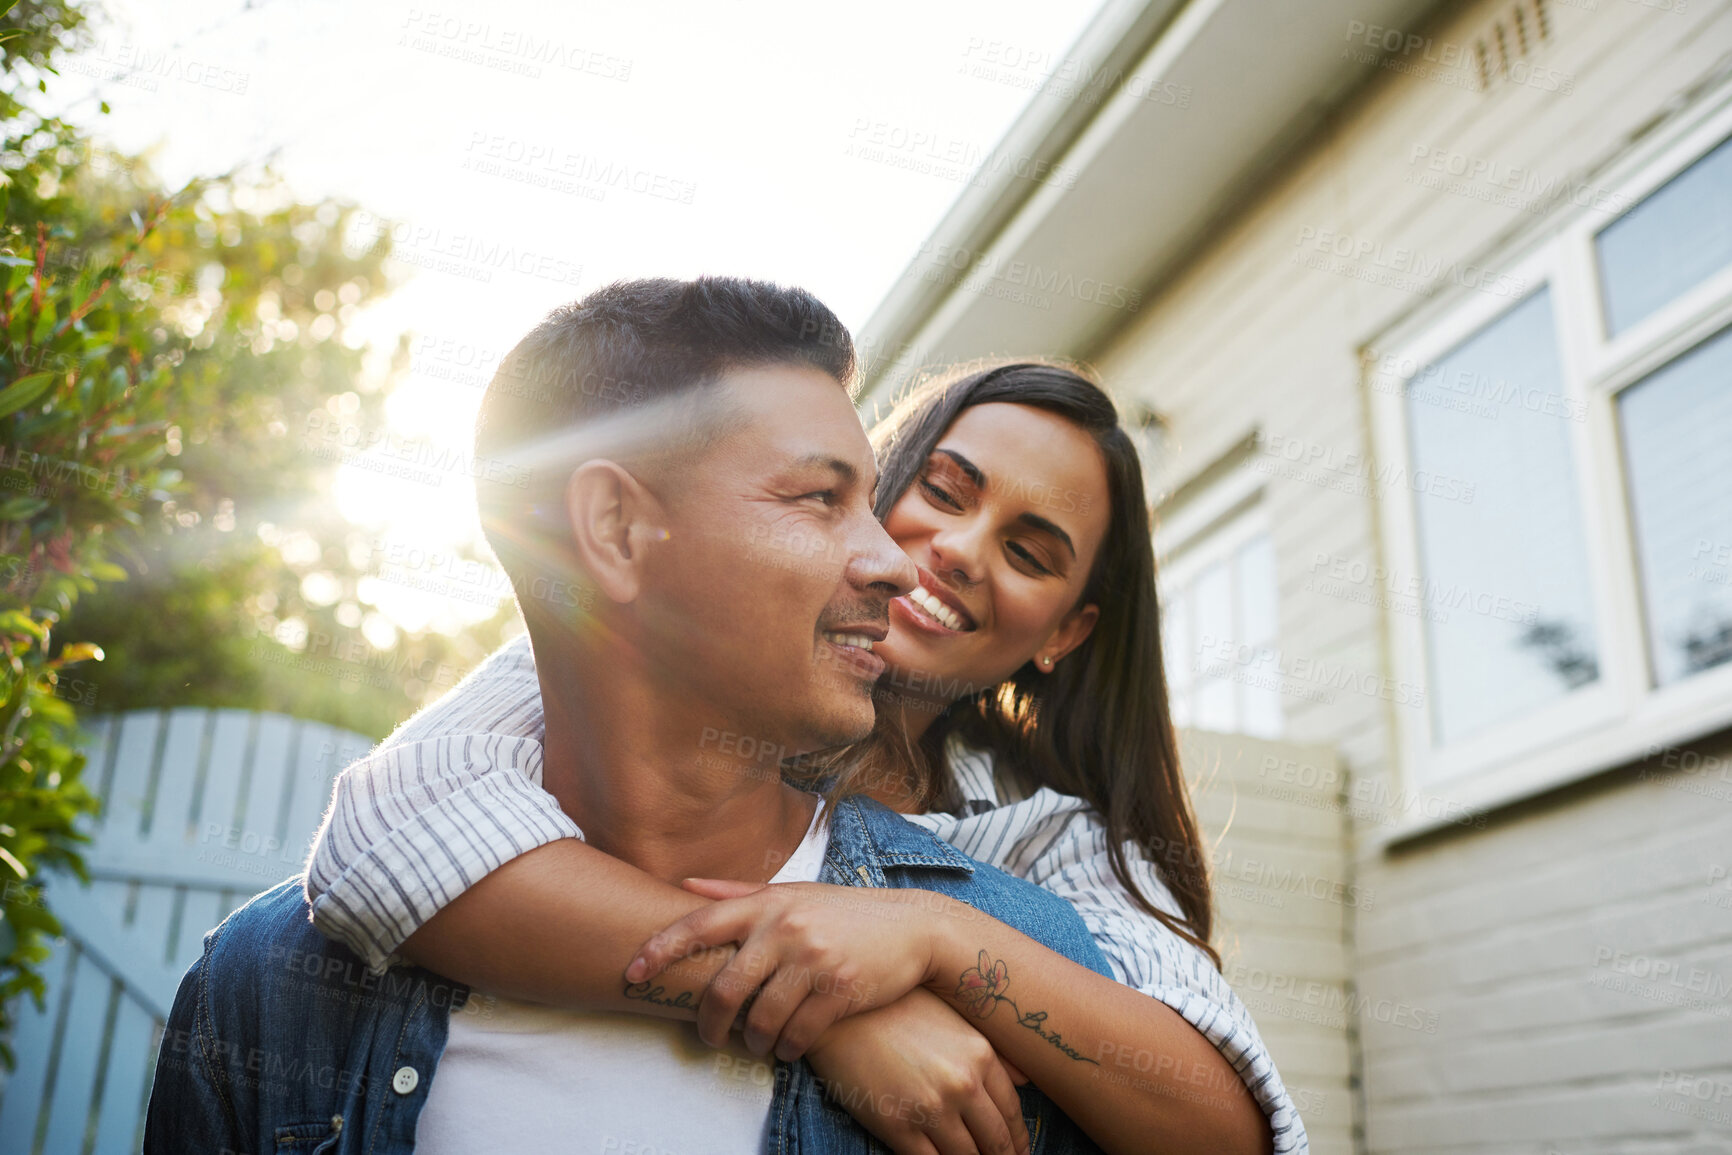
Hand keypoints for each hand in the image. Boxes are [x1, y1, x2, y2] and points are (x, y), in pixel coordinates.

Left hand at [626, 878, 955, 1060]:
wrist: (914, 927)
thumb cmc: (844, 912)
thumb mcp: (793, 893)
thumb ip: (736, 892)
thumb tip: (684, 886)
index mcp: (768, 904)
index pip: (700, 925)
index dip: (660, 950)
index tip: (631, 972)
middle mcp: (785, 929)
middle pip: (724, 988)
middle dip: (709, 1022)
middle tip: (709, 1036)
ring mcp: (813, 960)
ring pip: (759, 1020)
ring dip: (752, 1042)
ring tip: (756, 1043)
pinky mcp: (840, 990)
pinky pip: (797, 1035)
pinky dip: (786, 1048)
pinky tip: (788, 1046)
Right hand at [805, 989, 1030, 1154]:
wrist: (841, 1011)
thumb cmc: (896, 1008)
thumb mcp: (951, 1019)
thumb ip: (992, 1051)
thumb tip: (1025, 1080)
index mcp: (980, 1055)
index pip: (1011, 1112)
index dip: (1017, 1139)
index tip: (1017, 1150)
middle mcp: (962, 1084)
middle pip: (994, 1141)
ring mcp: (930, 1108)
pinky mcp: (897, 1126)